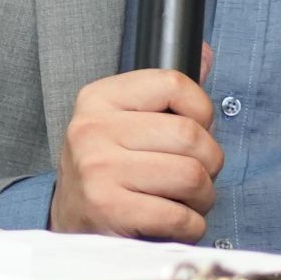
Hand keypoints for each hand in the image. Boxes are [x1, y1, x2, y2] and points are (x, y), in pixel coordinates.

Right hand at [49, 67, 224, 240]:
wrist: (70, 222)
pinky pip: (179, 216)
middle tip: (198, 175)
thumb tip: (205, 54)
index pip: (174, 84)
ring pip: (191, 176)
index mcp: (100, 98)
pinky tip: (177, 222)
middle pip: (190, 135)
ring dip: (204, 196)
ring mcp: (99, 170)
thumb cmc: (108, 169)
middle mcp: (94, 129)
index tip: (197, 130)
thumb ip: (166, 91)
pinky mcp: (108, 210)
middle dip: (211, 162)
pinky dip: (192, 225)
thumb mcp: (124, 120)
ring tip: (188, 200)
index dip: (202, 110)